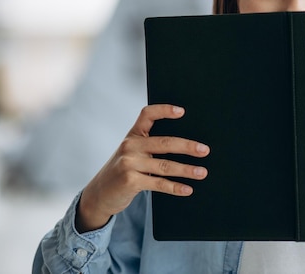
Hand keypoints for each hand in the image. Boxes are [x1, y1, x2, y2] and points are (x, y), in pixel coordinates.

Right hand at [75, 104, 209, 232]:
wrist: (99, 194)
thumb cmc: (124, 169)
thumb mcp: (132, 152)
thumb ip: (151, 145)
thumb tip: (187, 145)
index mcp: (133, 135)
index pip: (148, 115)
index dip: (164, 110)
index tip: (182, 111)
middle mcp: (130, 146)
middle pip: (165, 143)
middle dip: (188, 146)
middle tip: (205, 150)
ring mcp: (129, 163)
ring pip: (165, 165)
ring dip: (187, 170)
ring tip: (202, 172)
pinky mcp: (130, 181)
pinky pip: (159, 183)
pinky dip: (175, 187)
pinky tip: (187, 189)